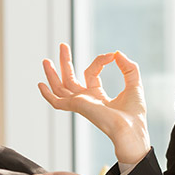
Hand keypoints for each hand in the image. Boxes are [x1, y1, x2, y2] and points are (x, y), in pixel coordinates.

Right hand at [38, 43, 149, 164]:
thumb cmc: (134, 114)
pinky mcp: (77, 106)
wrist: (131, 129)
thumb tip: (118, 54)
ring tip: (46, 60)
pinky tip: (40, 84)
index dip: (100, 60)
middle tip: (63, 45)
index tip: (112, 55)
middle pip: (70, 79)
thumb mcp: (134, 84)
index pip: (91, 72)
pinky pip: (57, 102)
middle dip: (65, 62)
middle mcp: (86, 100)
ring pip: (60, 88)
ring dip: (52, 74)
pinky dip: (48, 95)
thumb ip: (129, 68)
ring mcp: (80, 103)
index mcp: (97, 96)